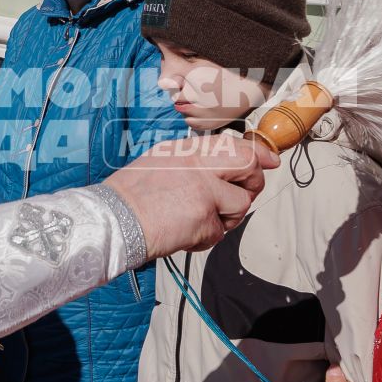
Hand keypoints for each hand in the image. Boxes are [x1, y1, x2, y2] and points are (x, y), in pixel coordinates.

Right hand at [105, 133, 274, 257]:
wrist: (112, 220)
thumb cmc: (130, 198)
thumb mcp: (160, 163)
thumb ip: (193, 163)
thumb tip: (223, 168)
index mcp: (185, 150)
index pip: (232, 143)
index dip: (257, 152)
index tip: (269, 159)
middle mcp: (197, 164)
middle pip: (248, 164)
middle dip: (254, 182)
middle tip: (244, 193)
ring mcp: (203, 189)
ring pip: (240, 204)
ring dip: (226, 218)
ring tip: (200, 221)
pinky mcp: (204, 216)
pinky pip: (220, 232)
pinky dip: (206, 238)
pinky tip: (185, 234)